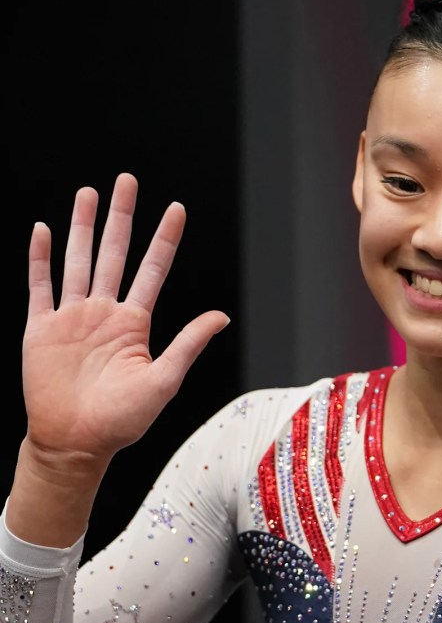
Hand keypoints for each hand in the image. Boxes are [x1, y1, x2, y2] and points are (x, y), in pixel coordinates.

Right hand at [22, 173, 229, 470]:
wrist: (76, 442)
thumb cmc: (123, 420)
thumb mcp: (163, 380)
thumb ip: (188, 344)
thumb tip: (221, 315)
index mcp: (135, 322)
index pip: (153, 268)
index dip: (164, 238)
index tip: (177, 208)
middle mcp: (105, 312)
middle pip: (115, 253)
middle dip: (122, 216)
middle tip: (128, 180)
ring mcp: (72, 317)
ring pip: (78, 259)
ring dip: (82, 226)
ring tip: (89, 193)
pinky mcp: (42, 329)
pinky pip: (41, 286)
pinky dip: (39, 258)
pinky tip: (42, 230)